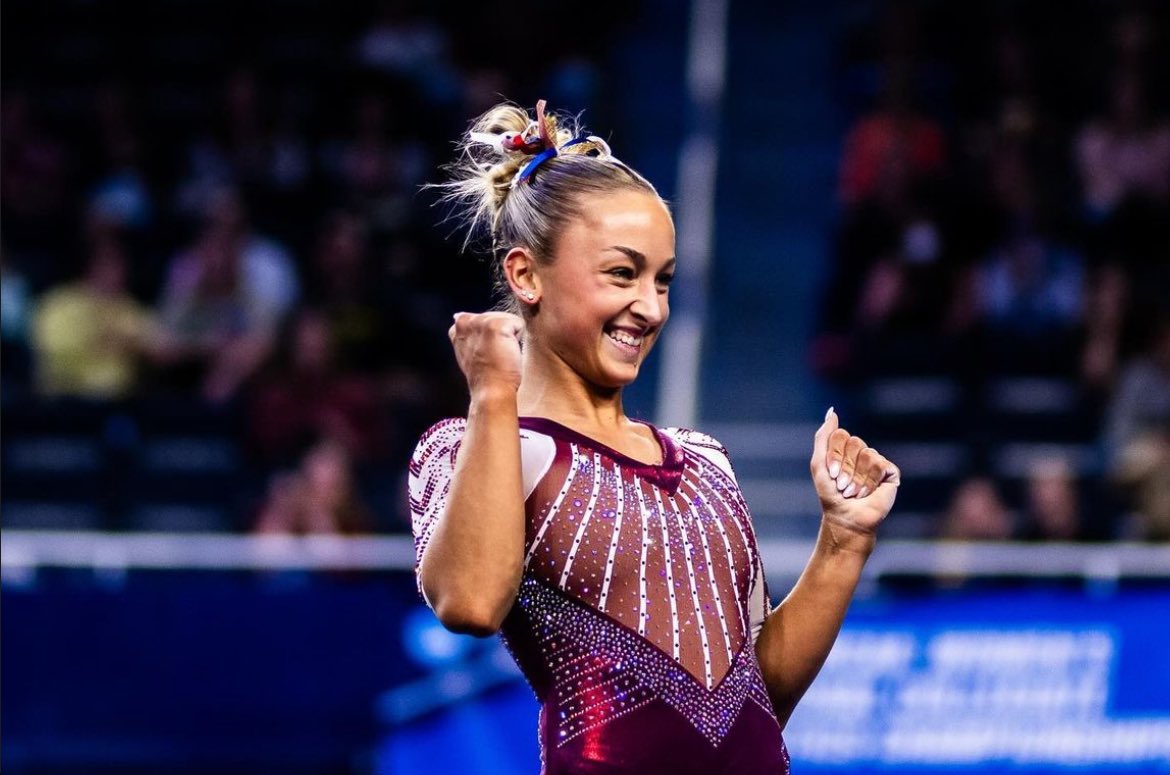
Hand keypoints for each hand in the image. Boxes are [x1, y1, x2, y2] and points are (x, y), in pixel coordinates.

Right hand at [448, 311, 524, 396]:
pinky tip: (506, 353)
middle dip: (502, 335)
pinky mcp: (495, 325)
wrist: (490, 391)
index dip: (492, 336)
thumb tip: (457, 316)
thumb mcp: (468, 351)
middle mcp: (465, 320)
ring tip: (499, 355)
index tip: (486, 353)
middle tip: (494, 356)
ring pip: (509, 319)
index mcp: (458, 326)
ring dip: (510, 338)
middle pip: (499, 316)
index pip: (487, 318)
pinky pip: (518, 324)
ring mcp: (479, 321)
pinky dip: (518, 340)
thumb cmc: (485, 376)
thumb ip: (467, 333)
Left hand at [810, 407, 899, 545]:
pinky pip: (880, 464)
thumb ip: (823, 436)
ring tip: (855, 492)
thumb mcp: (818, 463)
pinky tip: (868, 492)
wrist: (846, 518)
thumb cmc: (830, 494)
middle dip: (845, 467)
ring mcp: (876, 462)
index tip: (831, 474)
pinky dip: (870, 480)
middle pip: (854, 442)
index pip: (840, 435)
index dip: (834, 455)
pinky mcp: (890, 473)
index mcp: (844, 449)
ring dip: (857, 477)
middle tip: (843, 485)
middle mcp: (861, 453)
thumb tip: (832, 411)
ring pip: (867, 454)